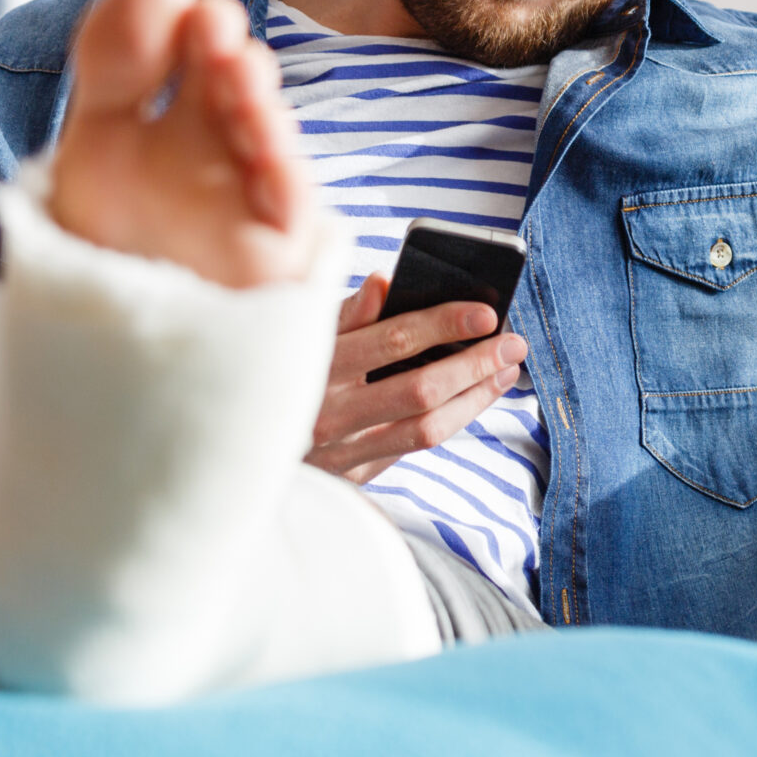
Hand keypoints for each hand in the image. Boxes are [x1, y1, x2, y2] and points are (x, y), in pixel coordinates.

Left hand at [48, 0, 317, 291]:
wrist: (114, 365)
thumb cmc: (108, 258)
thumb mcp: (94, 148)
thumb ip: (115, 63)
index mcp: (159, 118)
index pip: (171, 52)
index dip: (168, 20)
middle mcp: (209, 148)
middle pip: (225, 84)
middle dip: (220, 48)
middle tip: (208, 20)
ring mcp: (243, 197)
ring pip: (263, 137)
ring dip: (254, 100)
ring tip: (237, 68)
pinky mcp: (275, 251)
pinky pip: (289, 207)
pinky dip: (281, 172)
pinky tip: (265, 143)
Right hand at [306, 274, 530, 481]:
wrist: (242, 442)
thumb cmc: (285, 372)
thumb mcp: (303, 335)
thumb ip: (343, 312)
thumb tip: (383, 281)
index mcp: (316, 365)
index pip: (393, 340)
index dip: (443, 324)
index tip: (485, 312)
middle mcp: (327, 412)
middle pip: (420, 388)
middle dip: (474, 363)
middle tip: (513, 342)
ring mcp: (340, 450)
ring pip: (426, 427)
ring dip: (475, 397)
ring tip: (505, 369)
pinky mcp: (351, 476)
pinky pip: (413, 447)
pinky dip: (453, 420)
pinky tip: (476, 397)